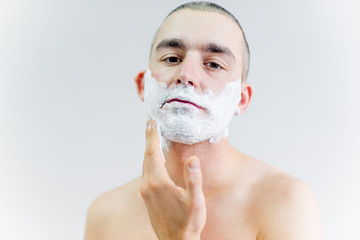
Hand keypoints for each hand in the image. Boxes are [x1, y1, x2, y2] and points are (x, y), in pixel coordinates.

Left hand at [140, 120, 206, 239]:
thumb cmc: (188, 223)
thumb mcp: (195, 201)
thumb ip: (193, 179)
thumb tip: (192, 158)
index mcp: (158, 182)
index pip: (153, 152)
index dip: (152, 136)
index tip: (151, 121)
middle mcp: (148, 185)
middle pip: (146, 156)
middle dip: (149, 139)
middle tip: (150, 123)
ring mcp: (145, 192)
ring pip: (145, 164)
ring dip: (148, 150)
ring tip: (152, 138)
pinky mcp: (147, 197)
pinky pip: (146, 173)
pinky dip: (149, 161)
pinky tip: (155, 160)